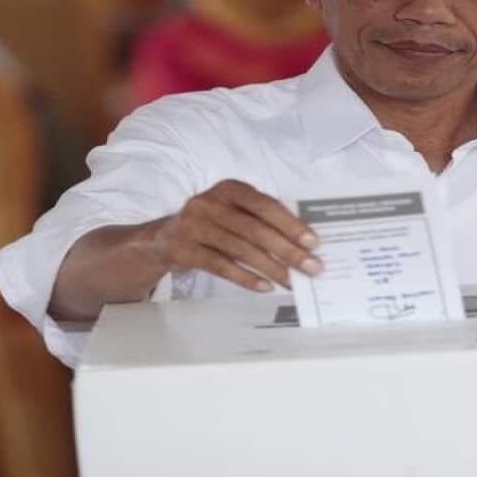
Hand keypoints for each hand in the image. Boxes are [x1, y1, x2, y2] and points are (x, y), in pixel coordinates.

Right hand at [155, 179, 322, 292]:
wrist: (162, 240)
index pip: (265, 205)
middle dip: (287, 250)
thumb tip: (303, 244)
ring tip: (291, 282)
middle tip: (311, 268)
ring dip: (271, 268)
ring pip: (240, 249)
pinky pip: (220, 266)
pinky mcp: (182, 249)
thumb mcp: (234, 213)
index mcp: (230, 189)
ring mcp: (192, 225)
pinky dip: (245, 278)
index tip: (314, 243)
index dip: (291, 224)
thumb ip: (262, 221)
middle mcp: (209, 202)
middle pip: (255, 229)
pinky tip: (265, 287)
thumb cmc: (213, 225)